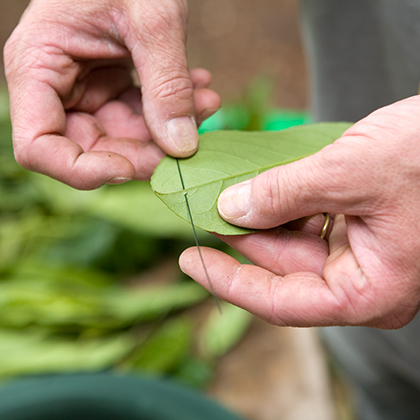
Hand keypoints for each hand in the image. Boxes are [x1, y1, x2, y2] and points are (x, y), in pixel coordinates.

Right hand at [4, 0, 219, 188]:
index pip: (38, 148)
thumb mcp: (153, 18)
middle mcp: (56, 86)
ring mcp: (84, 88)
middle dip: (142, 154)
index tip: (132, 167)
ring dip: (166, 132)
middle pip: (89, 150)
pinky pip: (139, 118)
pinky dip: (170, 112)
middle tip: (189, 143)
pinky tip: (199, 90)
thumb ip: (167, 85)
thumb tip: (182, 147)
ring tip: (206, 102)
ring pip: (122, 139)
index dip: (81, 170)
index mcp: (38, 66)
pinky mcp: (111, 86)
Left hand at [180, 96, 419, 328]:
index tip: (190, 260)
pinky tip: (260, 184)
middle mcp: (363, 279)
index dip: (229, 282)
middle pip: (283, 267)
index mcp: (369, 292)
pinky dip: (284, 202)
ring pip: (294, 241)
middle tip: (202, 209)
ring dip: (260, 215)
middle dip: (241, 237)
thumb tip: (231, 209)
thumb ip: (285, 195)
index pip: (280, 303)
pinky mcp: (360, 225)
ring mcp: (363, 252)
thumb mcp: (349, 172)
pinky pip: (310, 220)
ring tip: (223, 191)